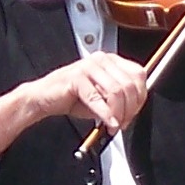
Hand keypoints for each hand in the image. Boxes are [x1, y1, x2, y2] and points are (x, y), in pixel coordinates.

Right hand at [32, 50, 148, 138]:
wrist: (44, 98)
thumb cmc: (73, 97)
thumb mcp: (104, 99)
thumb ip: (121, 100)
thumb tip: (135, 108)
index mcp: (111, 61)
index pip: (138, 75)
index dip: (140, 98)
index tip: (133, 114)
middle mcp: (101, 59)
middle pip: (129, 85)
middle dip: (130, 109)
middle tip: (123, 123)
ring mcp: (89, 66)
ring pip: (117, 91)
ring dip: (118, 113)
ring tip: (114, 125)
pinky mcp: (77, 77)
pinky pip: (98, 98)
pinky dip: (106, 114)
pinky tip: (108, 123)